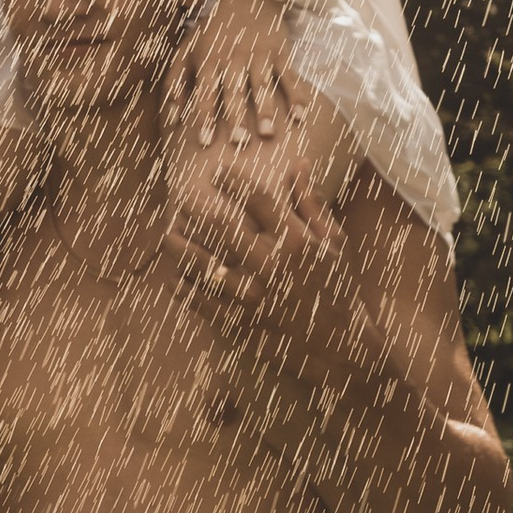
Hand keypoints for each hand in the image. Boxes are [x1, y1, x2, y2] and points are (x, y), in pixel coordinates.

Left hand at [166, 166, 376, 394]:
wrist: (342, 350)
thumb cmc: (339, 291)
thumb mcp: (335, 244)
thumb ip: (311, 204)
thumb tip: (297, 163)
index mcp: (295, 242)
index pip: (255, 197)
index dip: (231, 178)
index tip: (217, 171)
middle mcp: (270, 265)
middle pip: (219, 223)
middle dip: (195, 204)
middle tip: (183, 197)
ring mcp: (250, 296)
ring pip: (199, 261)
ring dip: (178, 243)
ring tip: (169, 232)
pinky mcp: (238, 324)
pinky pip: (197, 301)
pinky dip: (180, 286)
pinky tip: (172, 276)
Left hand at [172, 0, 295, 150]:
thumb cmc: (211, 33)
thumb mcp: (186, 51)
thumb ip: (175, 84)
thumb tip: (171, 119)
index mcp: (208, 59)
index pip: (204, 91)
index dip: (204, 115)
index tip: (205, 141)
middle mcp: (232, 57)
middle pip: (234, 90)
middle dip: (236, 116)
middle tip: (238, 142)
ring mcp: (258, 54)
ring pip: (262, 84)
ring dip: (266, 109)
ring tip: (268, 133)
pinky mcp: (279, 51)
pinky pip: (289, 76)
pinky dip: (296, 96)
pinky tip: (300, 117)